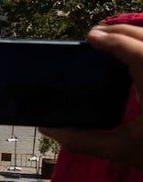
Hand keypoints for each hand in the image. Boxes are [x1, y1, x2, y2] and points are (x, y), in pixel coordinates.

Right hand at [42, 23, 142, 168]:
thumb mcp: (119, 150)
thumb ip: (81, 140)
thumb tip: (48, 129)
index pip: (135, 50)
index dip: (111, 39)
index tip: (90, 37)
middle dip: (121, 31)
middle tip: (97, 36)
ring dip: (137, 36)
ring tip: (116, 41)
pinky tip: (137, 56)